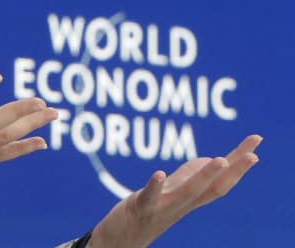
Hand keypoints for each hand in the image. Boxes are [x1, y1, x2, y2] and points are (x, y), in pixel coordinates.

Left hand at [90, 134, 261, 247]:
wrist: (123, 238)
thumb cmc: (149, 210)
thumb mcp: (172, 190)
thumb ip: (191, 175)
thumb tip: (214, 159)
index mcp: (191, 198)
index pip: (221, 181)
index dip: (239, 163)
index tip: (256, 142)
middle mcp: (183, 204)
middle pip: (213, 188)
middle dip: (234, 170)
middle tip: (253, 154)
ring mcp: (163, 207)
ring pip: (188, 192)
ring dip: (205, 176)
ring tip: (221, 160)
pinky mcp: (141, 208)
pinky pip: (149, 197)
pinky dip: (155, 186)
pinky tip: (159, 173)